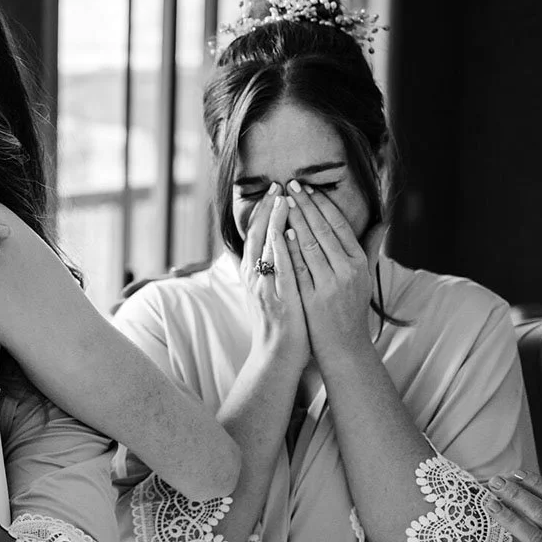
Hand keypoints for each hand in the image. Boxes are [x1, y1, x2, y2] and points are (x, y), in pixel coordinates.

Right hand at [241, 184, 308, 368]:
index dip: (264, 212)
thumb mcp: (269, 291)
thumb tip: (273, 246)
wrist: (277, 355)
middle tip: (278, 186)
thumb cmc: (279, 323)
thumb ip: (270, 268)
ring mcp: (265, 288)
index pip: (256, 235)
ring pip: (265, 248)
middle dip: (268, 209)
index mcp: (253, 273)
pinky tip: (288, 233)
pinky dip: (282, 250)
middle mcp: (254, 277)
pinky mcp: (279, 299)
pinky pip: (279, 270)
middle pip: (257, 235)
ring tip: (283, 200)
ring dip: (274, 222)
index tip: (274, 191)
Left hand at [283, 182, 372, 361]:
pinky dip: (289, 249)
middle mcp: (346, 272)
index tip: (309, 188)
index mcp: (359, 263)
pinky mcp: (311, 298)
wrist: (344, 347)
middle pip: (322, 231)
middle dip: (306, 206)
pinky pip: (298, 268)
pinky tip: (280, 232)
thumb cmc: (352, 309)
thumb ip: (370, 248)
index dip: (323, 205)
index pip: (339, 226)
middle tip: (291, 186)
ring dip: (295, 221)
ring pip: (309, 246)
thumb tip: (383, 222)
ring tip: (282, 202)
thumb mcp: (366, 277)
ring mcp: (329, 285)